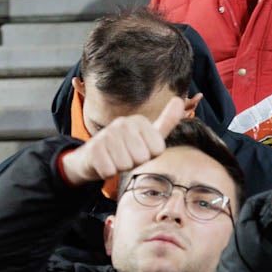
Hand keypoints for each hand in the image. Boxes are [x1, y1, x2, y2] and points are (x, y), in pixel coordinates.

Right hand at [61, 97, 186, 184]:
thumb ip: (167, 121)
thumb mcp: (149, 135)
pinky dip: (108, 172)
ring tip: (115, 159)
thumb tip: (179, 99)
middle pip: (142, 158)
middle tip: (126, 156)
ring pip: (125, 165)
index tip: (139, 150)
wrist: (93, 157)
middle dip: (134, 162)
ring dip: (120, 168)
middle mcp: (123, 123)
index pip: (157, 150)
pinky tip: (105, 163)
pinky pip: (109, 171)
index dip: (149, 156)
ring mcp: (106, 134)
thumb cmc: (127, 147)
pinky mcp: (93, 148)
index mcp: (140, 120)